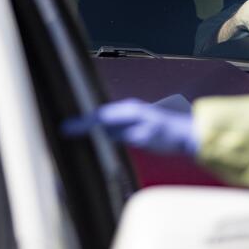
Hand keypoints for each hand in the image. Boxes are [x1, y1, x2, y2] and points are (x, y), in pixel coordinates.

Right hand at [62, 99, 197, 155]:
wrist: (187, 134)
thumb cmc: (170, 135)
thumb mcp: (149, 137)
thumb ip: (129, 135)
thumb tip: (109, 133)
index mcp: (128, 111)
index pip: (100, 117)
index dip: (82, 123)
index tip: (66, 128)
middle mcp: (126, 110)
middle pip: (97, 115)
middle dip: (79, 122)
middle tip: (61, 129)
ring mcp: (127, 117)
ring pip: (101, 120)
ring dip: (87, 126)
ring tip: (69, 131)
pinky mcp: (129, 125)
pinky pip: (108, 126)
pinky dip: (96, 130)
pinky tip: (89, 137)